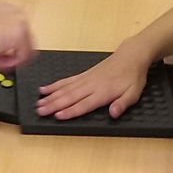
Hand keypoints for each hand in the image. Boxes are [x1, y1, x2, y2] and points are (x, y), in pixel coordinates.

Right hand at [0, 2, 35, 71]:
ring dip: (11, 56)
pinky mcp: (21, 33)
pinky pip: (23, 55)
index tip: (0, 52)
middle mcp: (12, 11)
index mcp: (2, 7)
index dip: (7, 42)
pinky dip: (12, 62)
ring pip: (24, 46)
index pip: (12, 27)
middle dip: (11, 50)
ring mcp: (19, 21)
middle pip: (22, 37)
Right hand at [35, 42, 150, 119]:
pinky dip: (55, 85)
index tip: (57, 116)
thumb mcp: (134, 93)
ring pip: (65, 89)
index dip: (70, 111)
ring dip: (51, 96)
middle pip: (69, 97)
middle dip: (53, 105)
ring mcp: (86, 79)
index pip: (84, 104)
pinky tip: (45, 89)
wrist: (131, 56)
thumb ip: (123, 104)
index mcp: (103, 92)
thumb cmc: (133, 76)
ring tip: (38, 103)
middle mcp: (91, 85)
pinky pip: (66, 80)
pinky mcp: (84, 75)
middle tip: (40, 111)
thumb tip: (114, 113)